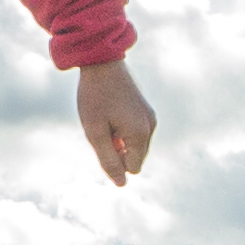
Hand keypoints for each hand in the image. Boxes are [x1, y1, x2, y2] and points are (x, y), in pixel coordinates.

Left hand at [74, 54, 156, 188]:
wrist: (101, 61)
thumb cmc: (94, 97)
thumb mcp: (95, 132)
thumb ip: (108, 160)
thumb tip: (122, 184)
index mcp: (140, 133)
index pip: (132, 168)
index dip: (114, 159)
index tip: (102, 138)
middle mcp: (150, 126)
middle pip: (135, 157)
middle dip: (117, 150)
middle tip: (102, 126)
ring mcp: (150, 116)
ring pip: (134, 145)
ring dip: (119, 139)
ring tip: (105, 116)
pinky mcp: (145, 109)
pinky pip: (135, 131)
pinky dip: (122, 129)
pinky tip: (110, 110)